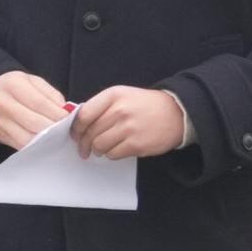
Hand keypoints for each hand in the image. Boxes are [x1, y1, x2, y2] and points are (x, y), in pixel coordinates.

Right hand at [0, 69, 69, 149]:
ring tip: (58, 137)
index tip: (69, 119)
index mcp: (13, 86)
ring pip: (28, 139)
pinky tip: (45, 143)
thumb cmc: (13, 86)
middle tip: (67, 130)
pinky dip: (36, 146)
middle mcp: (3, 104)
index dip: (57, 114)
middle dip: (54, 129)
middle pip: (34, 123)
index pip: (39, 103)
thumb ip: (50, 94)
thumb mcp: (32, 81)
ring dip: (46, 141)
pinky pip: (20, 146)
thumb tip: (66, 111)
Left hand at [71, 86, 189, 160]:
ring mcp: (128, 128)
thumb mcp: (122, 95)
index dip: (76, 128)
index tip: (76, 135)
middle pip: (90, 133)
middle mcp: (119, 110)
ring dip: (98, 150)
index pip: (84, 115)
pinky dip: (111, 155)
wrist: (176, 112)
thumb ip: (101, 106)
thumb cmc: (145, 105)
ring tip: (102, 149)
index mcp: (113, 95)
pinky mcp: (136, 144)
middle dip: (84, 144)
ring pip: (99, 145)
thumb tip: (79, 124)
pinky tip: (116, 150)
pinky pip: (113, 154)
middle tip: (84, 149)